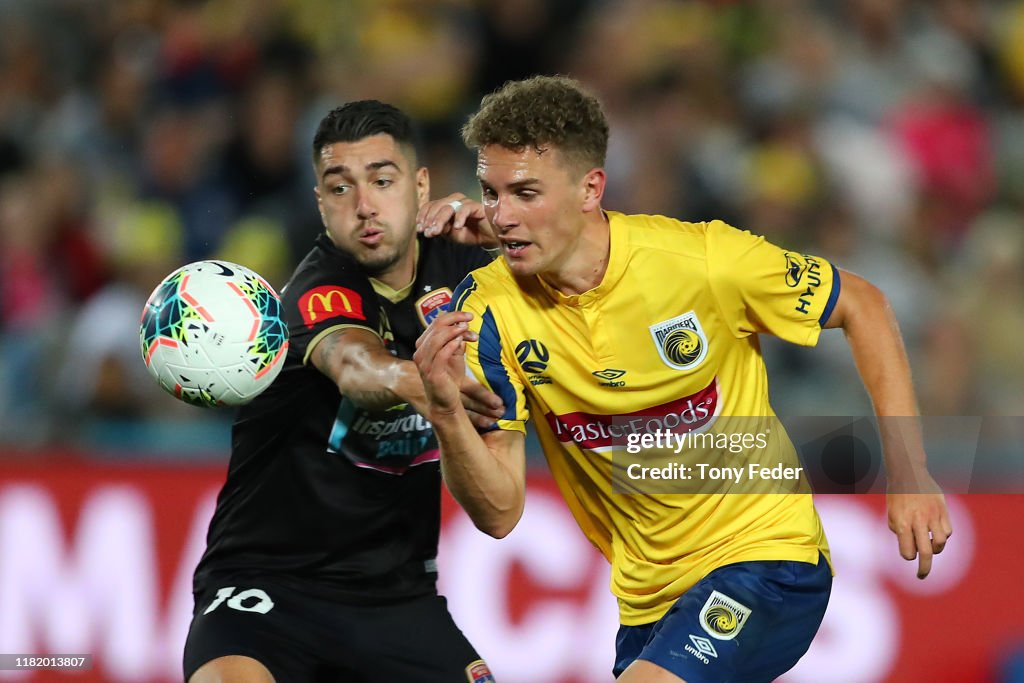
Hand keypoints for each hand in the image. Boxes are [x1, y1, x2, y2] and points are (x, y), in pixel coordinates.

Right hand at [414, 311, 502, 429]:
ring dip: (454, 331)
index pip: (435, 323)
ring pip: (437, 338)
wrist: (445, 402)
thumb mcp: (454, 355)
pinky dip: (451, 345)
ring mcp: (424, 362)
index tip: (468, 316)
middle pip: (436, 327)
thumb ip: (456, 340)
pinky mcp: (432, 372)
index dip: (453, 316)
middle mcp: (420, 352)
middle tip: (470, 319)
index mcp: (424, 345)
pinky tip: (461, 342)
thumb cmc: (449, 378)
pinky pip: (441, 354)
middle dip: (455, 320)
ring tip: (467, 329)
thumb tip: (463, 325)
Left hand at [416, 193, 497, 247]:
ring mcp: (464, 202)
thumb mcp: (451, 235)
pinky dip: (459, 218)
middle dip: (430, 220)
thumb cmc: (470, 234)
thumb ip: (441, 230)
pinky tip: (457, 227)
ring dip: (440, 219)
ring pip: (448, 206)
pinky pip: (465, 209)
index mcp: (445, 206)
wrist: (488, 237)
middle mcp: (454, 201)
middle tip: (428, 233)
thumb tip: (430, 229)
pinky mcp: (476, 206)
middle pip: (437, 206)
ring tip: (438, 232)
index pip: (430, 206)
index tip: (420, 229)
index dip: (423, 216)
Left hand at [886, 471, 951, 578]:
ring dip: (936, 549)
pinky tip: (936, 533)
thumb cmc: (897, 496)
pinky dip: (943, 536)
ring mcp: (933, 515)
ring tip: (930, 547)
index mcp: (902, 523)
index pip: (908, 552)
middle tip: (921, 576)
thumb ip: (900, 532)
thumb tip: (911, 550)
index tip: (908, 554)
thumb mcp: (892, 514)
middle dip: (925, 568)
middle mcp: (918, 521)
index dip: (907, 555)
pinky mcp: (943, 510)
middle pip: (927, 552)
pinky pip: (948, 531)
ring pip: (941, 542)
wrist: (908, 473)